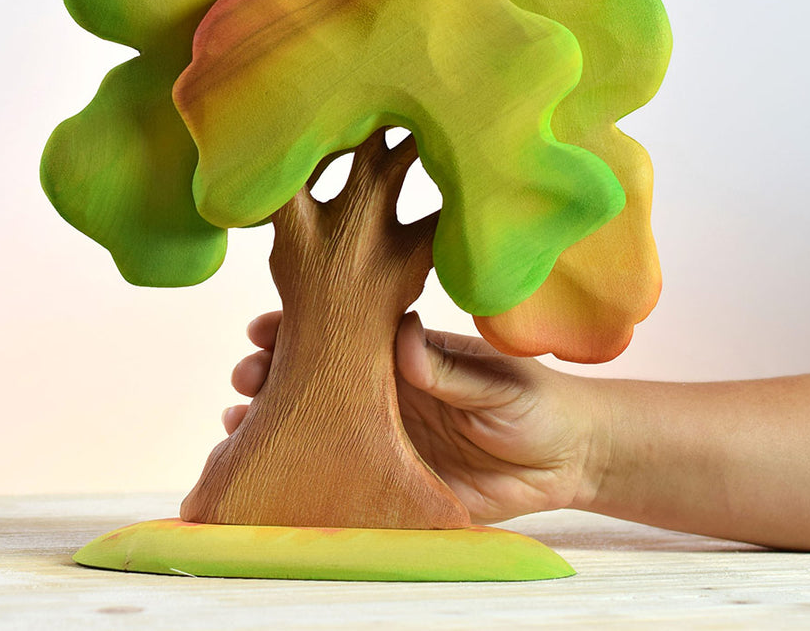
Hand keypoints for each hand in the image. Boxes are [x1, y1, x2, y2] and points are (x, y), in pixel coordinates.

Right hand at [225, 311, 602, 523]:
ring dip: (275, 419)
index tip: (262, 328)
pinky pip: (342, 478)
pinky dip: (303, 473)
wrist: (569, 459)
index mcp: (404, 356)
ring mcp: (384, 436)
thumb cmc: (536, 401)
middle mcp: (384, 393)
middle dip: (273, 372)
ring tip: (239, 420)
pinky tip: (273, 470)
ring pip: (318, 425)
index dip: (300, 328)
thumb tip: (404, 334)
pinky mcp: (394, 482)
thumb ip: (449, 365)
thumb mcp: (497, 378)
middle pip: (316, 378)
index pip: (342, 335)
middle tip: (247, 375)